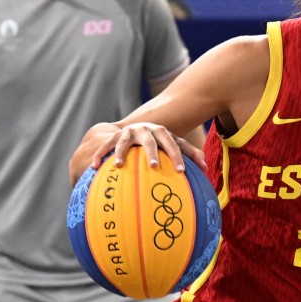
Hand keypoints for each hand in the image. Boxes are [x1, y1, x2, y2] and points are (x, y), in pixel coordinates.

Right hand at [69, 122, 205, 184]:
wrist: (134, 129)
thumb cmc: (159, 143)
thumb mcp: (173, 145)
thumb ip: (189, 154)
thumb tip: (206, 169)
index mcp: (163, 132)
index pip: (174, 143)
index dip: (178, 156)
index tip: (181, 171)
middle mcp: (146, 130)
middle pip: (151, 139)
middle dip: (153, 151)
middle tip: (154, 166)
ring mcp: (129, 132)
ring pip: (125, 141)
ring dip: (121, 152)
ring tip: (118, 165)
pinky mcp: (115, 136)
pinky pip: (106, 145)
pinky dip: (100, 154)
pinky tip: (94, 166)